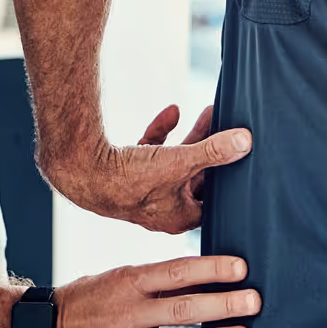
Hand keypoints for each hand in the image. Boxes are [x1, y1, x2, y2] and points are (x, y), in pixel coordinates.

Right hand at [48, 105, 249, 234]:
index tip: (244, 162)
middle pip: (197, 176)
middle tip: (231, 127)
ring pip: (177, 161)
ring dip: (193, 137)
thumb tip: (246, 141)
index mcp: (179, 216)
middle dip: (214, 150)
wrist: (80, 171)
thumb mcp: (181, 162)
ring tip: (210, 111)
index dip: (230, 182)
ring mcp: (144, 189)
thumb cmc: (131, 179)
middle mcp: (163, 207)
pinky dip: (163, 133)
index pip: (214, 202)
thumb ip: (214, 151)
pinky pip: (152, 151)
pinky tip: (171, 111)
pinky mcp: (128, 171)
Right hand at [51, 253, 260, 327]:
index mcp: (130, 280)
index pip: (177, 271)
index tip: (241, 268)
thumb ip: (159, 278)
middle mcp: (128, 311)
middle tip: (254, 301)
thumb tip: (208, 272)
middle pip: (182, 308)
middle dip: (222, 305)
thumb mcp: (120, 276)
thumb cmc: (94, 296)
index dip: (211, 269)